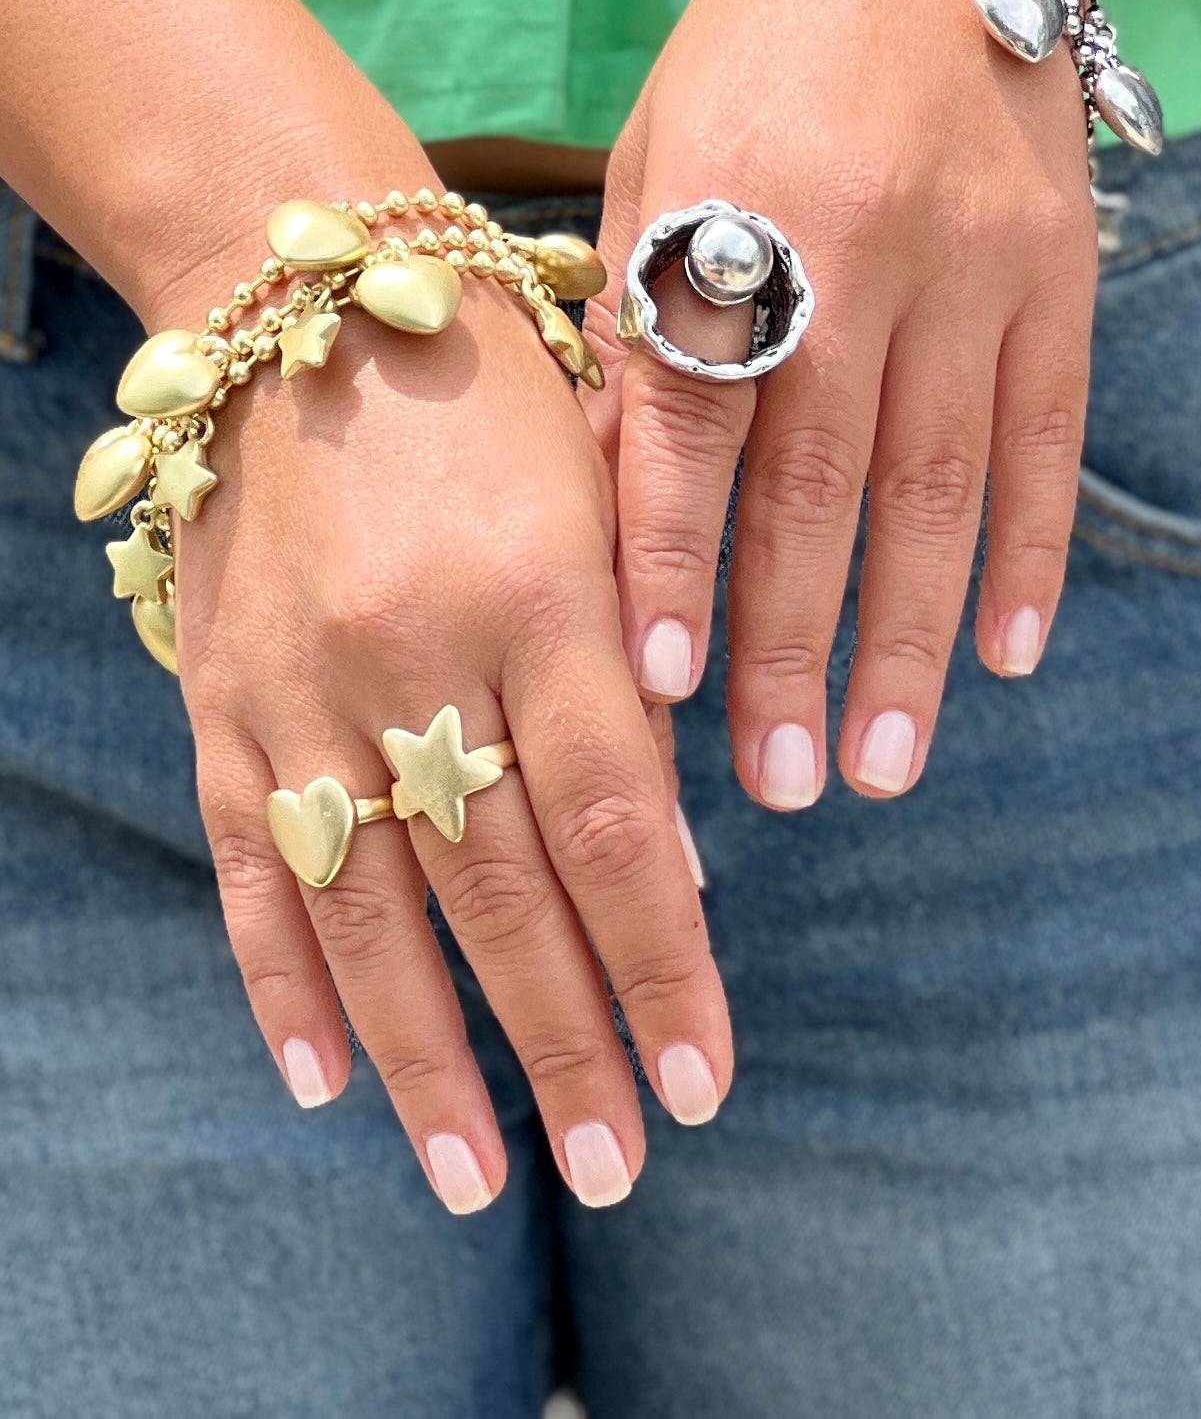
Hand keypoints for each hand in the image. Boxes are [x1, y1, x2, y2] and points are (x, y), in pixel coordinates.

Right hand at [167, 255, 730, 1211]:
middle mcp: (416, 651)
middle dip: (570, 1040)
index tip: (707, 1076)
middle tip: (621, 1160)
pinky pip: (248, 862)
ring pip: (373, 909)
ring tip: (482, 1175)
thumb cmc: (488, 385)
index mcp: (539, 590)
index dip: (667, 965)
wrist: (299, 296)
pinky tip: (324, 1079)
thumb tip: (673, 864)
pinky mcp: (220, 694)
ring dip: (432, 1056)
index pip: (616, 828)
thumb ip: (632, 668)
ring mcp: (302, 683)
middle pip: (505, 892)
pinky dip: (282, 980)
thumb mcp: (595, 491)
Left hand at [588, 0, 1096, 808]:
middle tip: (778, 783)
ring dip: (912, 638)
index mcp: (728, 211)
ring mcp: (972, 266)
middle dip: (794, 643)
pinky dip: (1032, 551)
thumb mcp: (654, 153)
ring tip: (884, 765)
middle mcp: (857, 248)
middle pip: (820, 482)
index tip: (660, 688)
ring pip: (941, 486)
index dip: (676, 554)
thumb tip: (615, 495)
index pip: (696, 414)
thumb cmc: (751, 49)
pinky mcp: (1058, 274)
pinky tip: (1009, 653)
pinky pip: (1048, 434)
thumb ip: (638, 313)